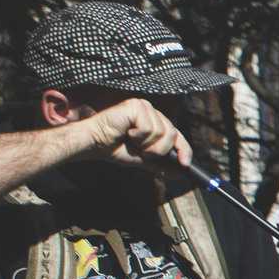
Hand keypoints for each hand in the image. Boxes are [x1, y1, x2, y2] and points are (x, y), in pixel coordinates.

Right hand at [77, 99, 192, 170]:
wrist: (93, 143)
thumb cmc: (113, 148)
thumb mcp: (143, 159)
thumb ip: (161, 163)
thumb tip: (179, 172)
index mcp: (154, 121)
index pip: (177, 135)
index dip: (184, 150)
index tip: (185, 165)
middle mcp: (151, 112)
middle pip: (172, 134)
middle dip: (158, 150)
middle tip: (141, 151)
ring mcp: (144, 107)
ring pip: (162, 132)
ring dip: (146, 144)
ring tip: (131, 140)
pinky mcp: (136, 106)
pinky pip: (149, 128)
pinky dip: (138, 136)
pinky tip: (126, 132)